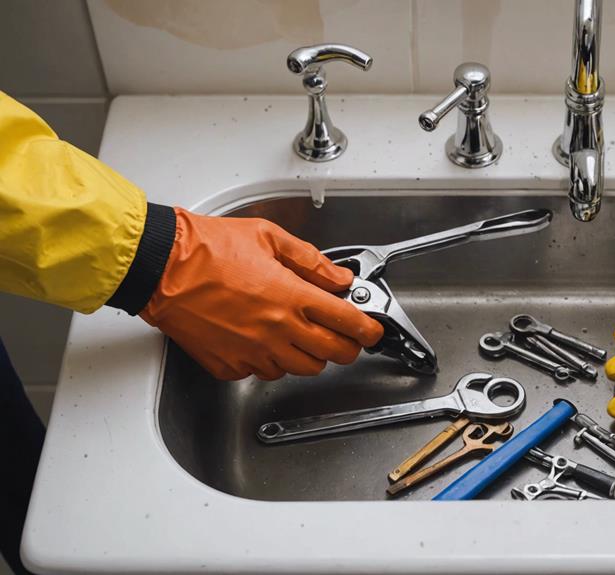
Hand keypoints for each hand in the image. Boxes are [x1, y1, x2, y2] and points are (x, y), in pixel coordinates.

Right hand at [141, 208, 383, 380]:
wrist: (160, 268)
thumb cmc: (207, 248)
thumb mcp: (269, 237)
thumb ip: (311, 261)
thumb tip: (339, 277)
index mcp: (290, 296)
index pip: (347, 323)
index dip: (368, 330)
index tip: (372, 331)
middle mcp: (276, 329)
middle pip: (333, 354)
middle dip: (347, 347)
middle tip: (345, 336)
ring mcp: (254, 351)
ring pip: (302, 368)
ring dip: (310, 354)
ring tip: (301, 334)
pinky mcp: (230, 365)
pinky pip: (264, 372)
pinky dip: (272, 361)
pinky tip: (265, 340)